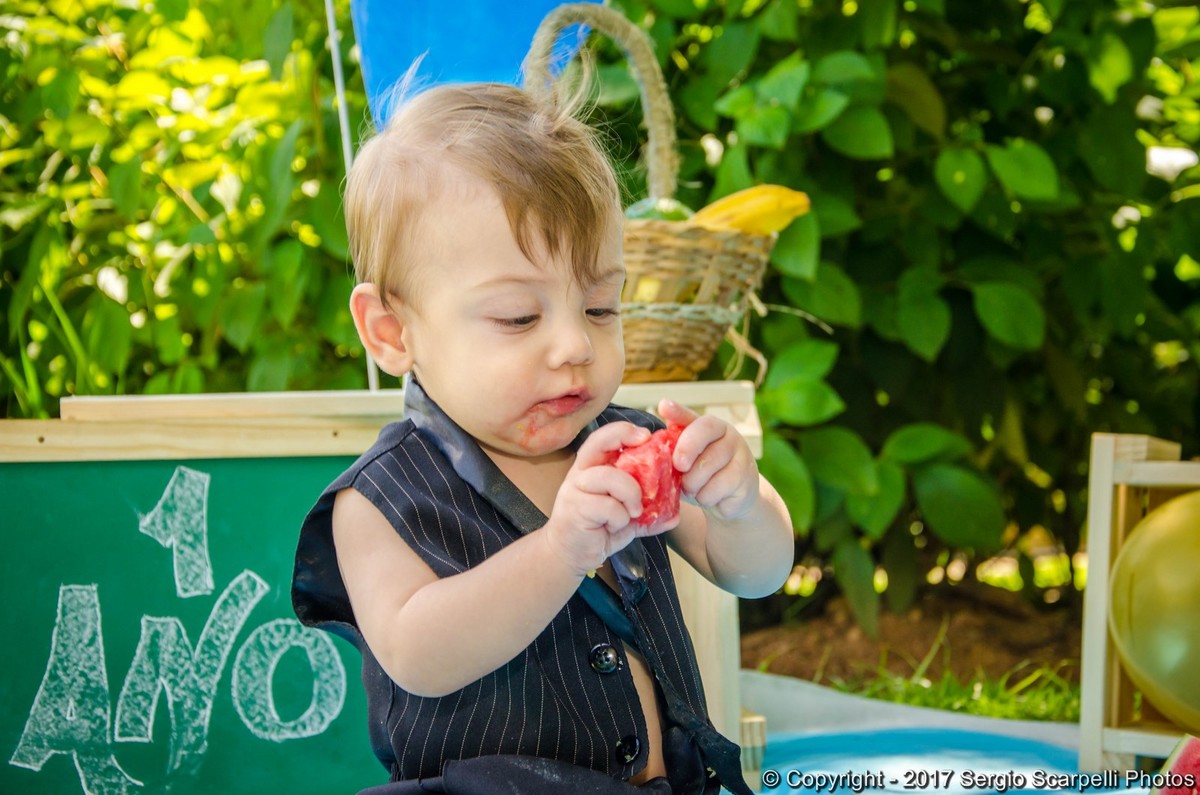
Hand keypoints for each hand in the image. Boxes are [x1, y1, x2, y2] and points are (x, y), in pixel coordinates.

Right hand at [542, 422, 650, 575]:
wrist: (569, 556)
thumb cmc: (596, 531)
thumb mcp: (626, 518)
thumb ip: (648, 514)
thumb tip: (676, 516)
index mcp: (592, 469)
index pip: (603, 439)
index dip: (624, 431)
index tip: (646, 435)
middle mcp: (581, 474)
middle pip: (598, 443)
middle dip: (623, 437)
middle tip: (645, 444)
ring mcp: (576, 490)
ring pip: (610, 477)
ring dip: (631, 494)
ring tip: (634, 511)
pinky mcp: (576, 510)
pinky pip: (609, 507)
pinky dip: (620, 518)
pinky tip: (614, 527)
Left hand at [659, 399, 759, 521]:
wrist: (731, 499)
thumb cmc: (702, 473)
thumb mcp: (686, 457)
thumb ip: (674, 443)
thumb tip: (655, 425)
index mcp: (711, 426)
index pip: (695, 417)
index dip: (679, 412)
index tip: (664, 407)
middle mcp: (729, 435)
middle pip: (702, 438)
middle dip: (684, 453)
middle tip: (678, 466)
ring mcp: (741, 456)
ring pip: (707, 467)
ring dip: (692, 483)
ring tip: (693, 487)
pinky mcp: (746, 479)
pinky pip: (717, 489)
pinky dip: (705, 497)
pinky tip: (708, 496)